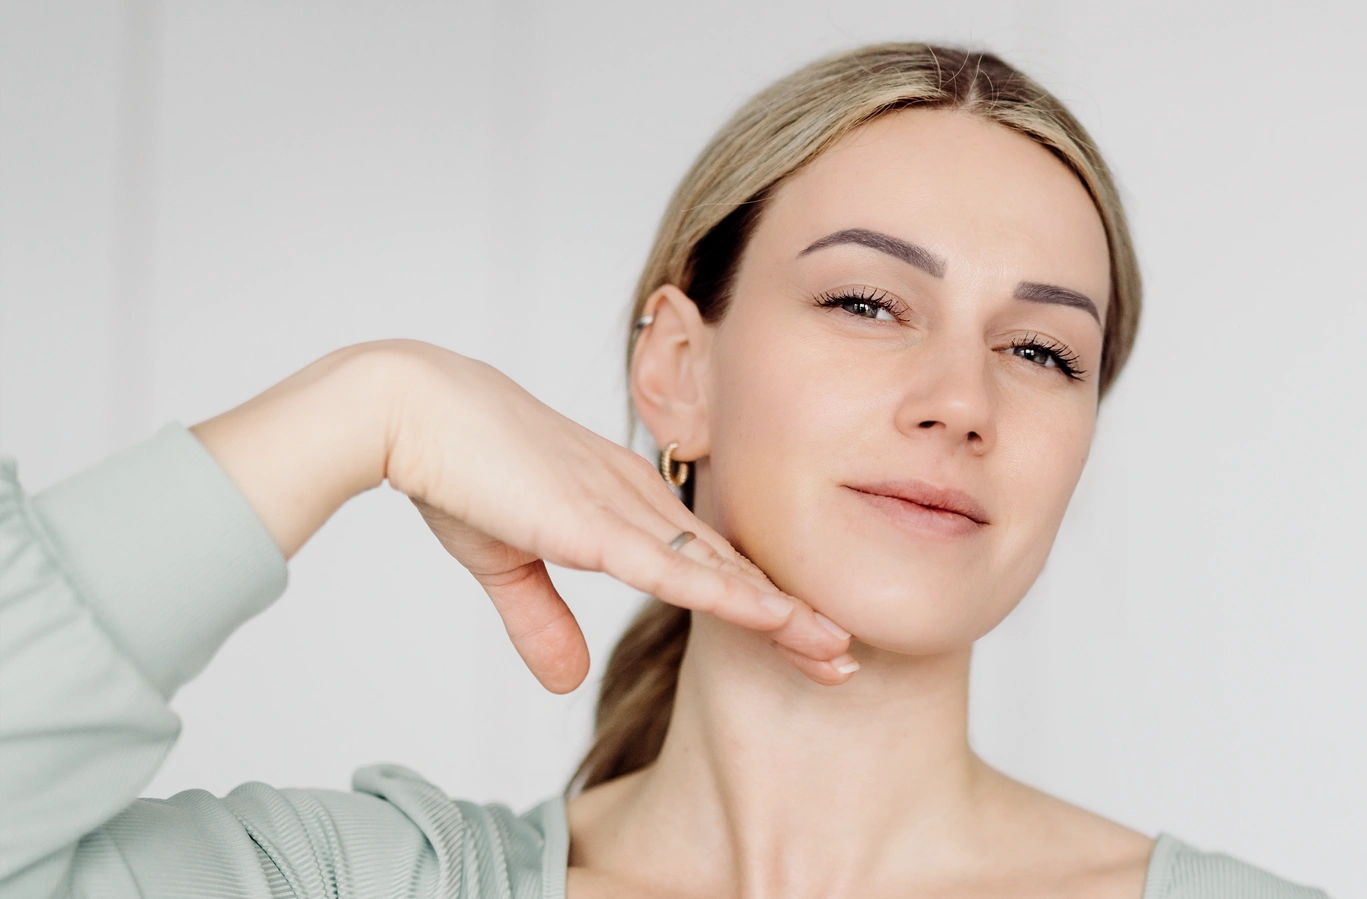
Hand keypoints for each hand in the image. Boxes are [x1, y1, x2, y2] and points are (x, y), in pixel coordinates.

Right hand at [191, 340, 855, 693]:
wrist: (408, 408)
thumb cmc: (455, 468)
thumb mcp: (504, 559)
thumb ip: (541, 619)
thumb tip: (566, 681)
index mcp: (624, 503)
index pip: (708, 563)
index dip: (759, 604)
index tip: (805, 641)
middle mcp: (639, 500)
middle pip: (732, 568)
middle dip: (792, 616)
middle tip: (844, 656)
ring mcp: (620, 506)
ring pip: (718, 568)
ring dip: (778, 612)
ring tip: (833, 648)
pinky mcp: (590, 518)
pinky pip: (667, 563)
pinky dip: (719, 591)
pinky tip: (766, 615)